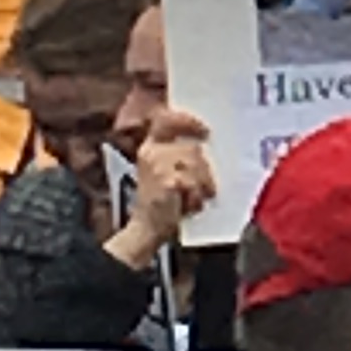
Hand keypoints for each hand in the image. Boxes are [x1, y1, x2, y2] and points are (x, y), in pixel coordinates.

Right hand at [110, 110, 215, 260]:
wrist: (146, 229)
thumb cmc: (160, 203)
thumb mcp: (162, 172)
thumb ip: (177, 155)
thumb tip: (203, 143)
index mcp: (149, 148)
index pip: (167, 121)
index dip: (187, 121)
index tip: (204, 130)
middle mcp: (151, 153)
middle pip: (192, 148)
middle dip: (203, 170)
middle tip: (202, 186)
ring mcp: (158, 166)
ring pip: (197, 165)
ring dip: (202, 185)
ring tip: (192, 198)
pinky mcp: (169, 181)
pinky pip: (196, 182)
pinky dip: (197, 197)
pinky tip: (189, 206)